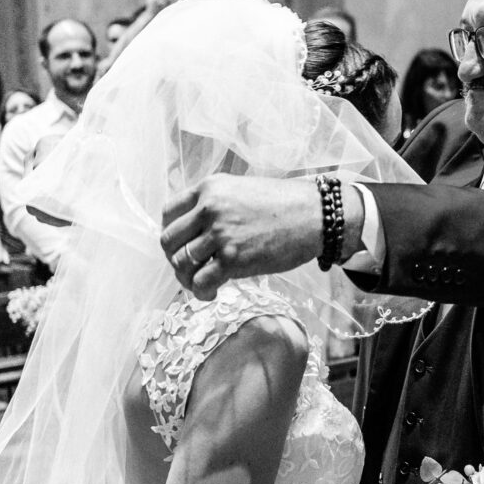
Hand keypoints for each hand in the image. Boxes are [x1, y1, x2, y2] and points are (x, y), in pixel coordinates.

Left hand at [161, 176, 322, 299]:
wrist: (315, 215)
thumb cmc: (284, 204)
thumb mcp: (242, 190)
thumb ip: (216, 203)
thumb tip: (197, 229)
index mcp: (209, 189)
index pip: (168, 212)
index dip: (171, 233)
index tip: (181, 245)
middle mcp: (209, 208)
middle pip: (168, 240)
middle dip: (174, 258)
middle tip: (189, 269)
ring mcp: (219, 234)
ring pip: (181, 263)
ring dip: (187, 278)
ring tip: (201, 284)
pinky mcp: (232, 258)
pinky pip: (200, 281)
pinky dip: (200, 292)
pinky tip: (210, 294)